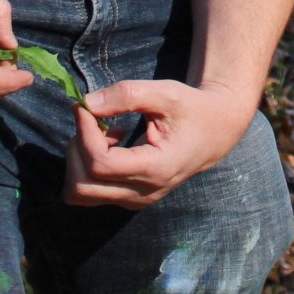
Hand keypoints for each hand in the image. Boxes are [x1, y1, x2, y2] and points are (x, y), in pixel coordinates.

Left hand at [64, 78, 256, 208]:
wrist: (216, 131)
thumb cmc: (192, 109)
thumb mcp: (165, 93)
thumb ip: (127, 95)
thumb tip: (86, 103)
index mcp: (156, 169)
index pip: (100, 163)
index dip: (84, 133)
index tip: (85, 106)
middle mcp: (143, 193)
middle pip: (82, 186)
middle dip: (77, 148)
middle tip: (94, 119)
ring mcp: (134, 200)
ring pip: (80, 192)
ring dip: (80, 159)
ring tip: (104, 132)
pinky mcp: (128, 197)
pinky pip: (91, 189)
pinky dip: (88, 165)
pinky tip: (112, 142)